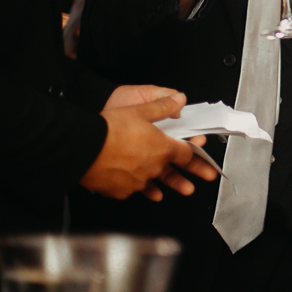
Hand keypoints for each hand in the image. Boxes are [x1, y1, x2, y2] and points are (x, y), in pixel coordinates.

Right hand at [102, 86, 219, 199]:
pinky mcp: (121, 191)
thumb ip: (163, 106)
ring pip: (157, 182)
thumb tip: (180, 99)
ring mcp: (137, 181)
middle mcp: (153, 167)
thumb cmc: (110, 129)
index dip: (193, 151)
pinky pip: (135, 190)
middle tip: (209, 176)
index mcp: (162, 148)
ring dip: (171, 185)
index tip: (200, 153)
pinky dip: (141, 188)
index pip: (184, 151)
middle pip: (175, 169)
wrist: (82, 147)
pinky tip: (149, 192)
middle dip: (193, 172)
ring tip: (186, 190)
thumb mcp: (140, 110)